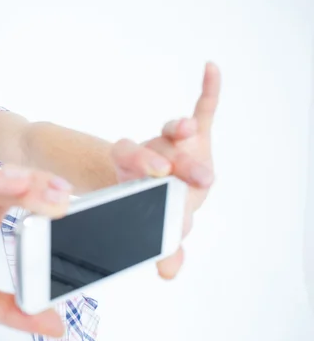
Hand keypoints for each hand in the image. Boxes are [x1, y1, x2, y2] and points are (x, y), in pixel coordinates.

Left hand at [111, 62, 220, 278]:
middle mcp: (150, 152)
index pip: (128, 159)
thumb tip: (169, 272)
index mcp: (132, 171)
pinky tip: (211, 69)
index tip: (156, 173)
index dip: (140, 164)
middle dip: (171, 159)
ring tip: (189, 129)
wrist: (159, 188)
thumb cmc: (158, 207)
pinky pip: (204, 109)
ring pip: (174, 131)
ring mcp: (171, 142)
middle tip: (188, 172)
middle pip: (154, 148)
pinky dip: (209, 90)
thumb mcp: (160, 228)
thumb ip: (165, 247)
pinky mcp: (196, 135)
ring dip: (181, 128)